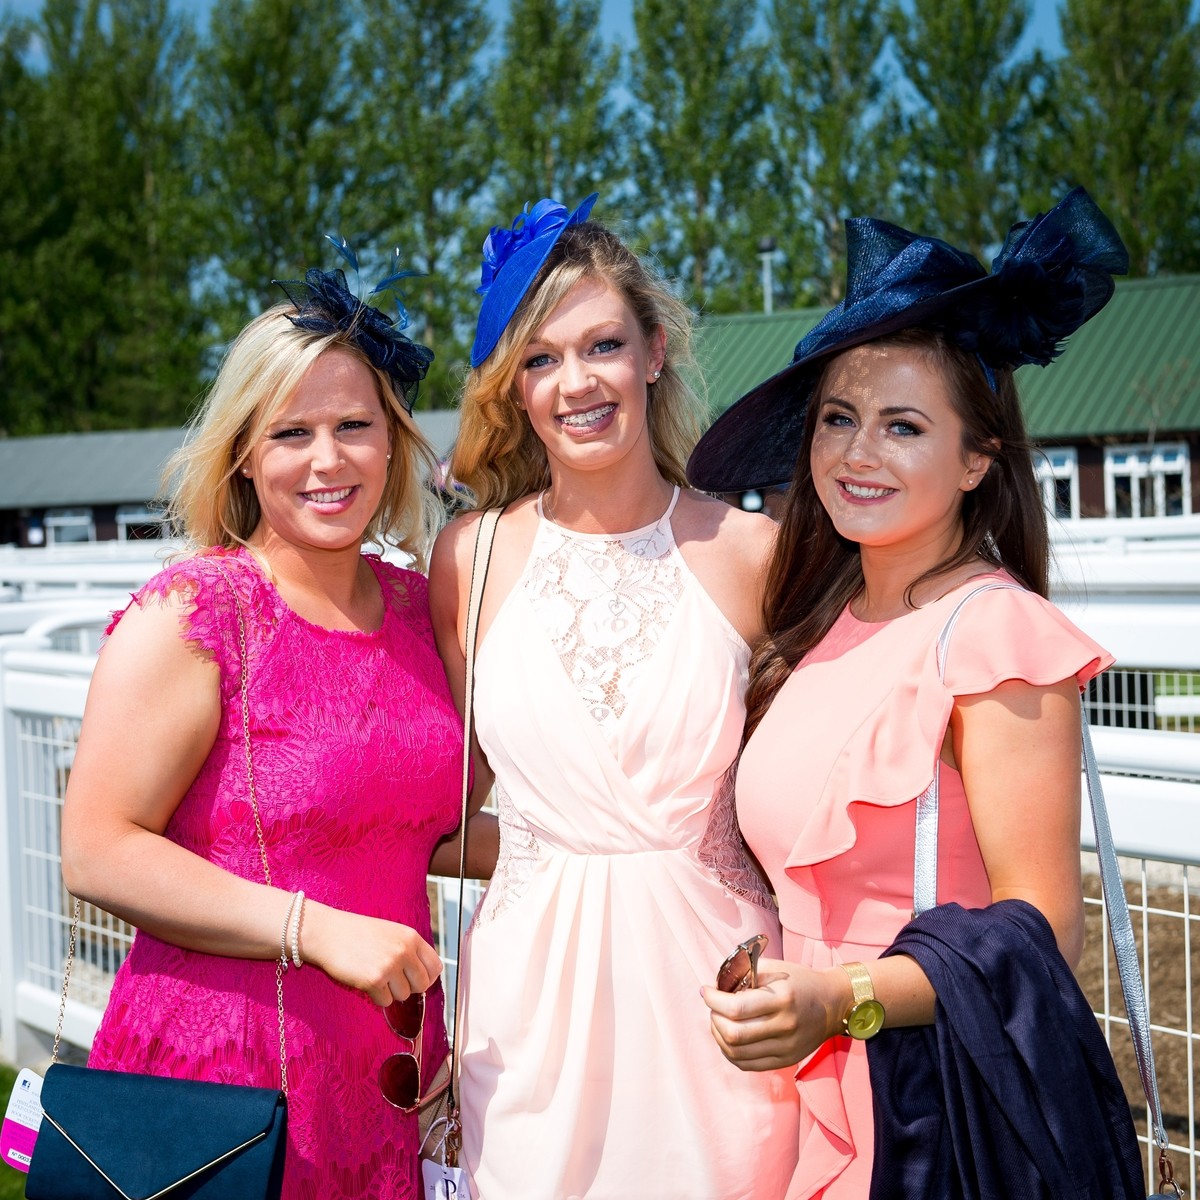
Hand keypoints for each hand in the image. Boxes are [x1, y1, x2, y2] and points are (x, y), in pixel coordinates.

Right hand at [302, 902, 442, 1004]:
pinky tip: (365, 981)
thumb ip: (409, 950)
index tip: (415, 979)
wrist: (328, 933)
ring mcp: (390, 966)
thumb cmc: (358, 934)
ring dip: (390, 992)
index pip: (436, 966)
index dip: (427, 976)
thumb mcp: (391, 933)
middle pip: (422, 985)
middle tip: (392, 980)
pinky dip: (376, 997)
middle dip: (409, 987)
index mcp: (411, 937)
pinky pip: (385, 1002)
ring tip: (375, 975)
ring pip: (404, 996)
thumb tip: (426, 976)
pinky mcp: (374, 981)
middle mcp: (404, 951)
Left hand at [701, 958, 846, 1070]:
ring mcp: (785, 1048)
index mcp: (781, 999)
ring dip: (719, 1036)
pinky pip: (747, 1065)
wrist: (832, 1005)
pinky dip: (731, 1053)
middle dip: (714, 1019)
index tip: (706, 991)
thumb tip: (716, 986)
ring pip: (737, 1053)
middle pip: (733, 1035)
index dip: (713, 1000)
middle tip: (713, 1007)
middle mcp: (784, 1026)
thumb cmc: (800, 981)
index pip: (735, 1008)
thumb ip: (745, 974)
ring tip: (718, 1022)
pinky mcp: (785, 1061)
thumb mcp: (774, 968)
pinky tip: (728, 1038)